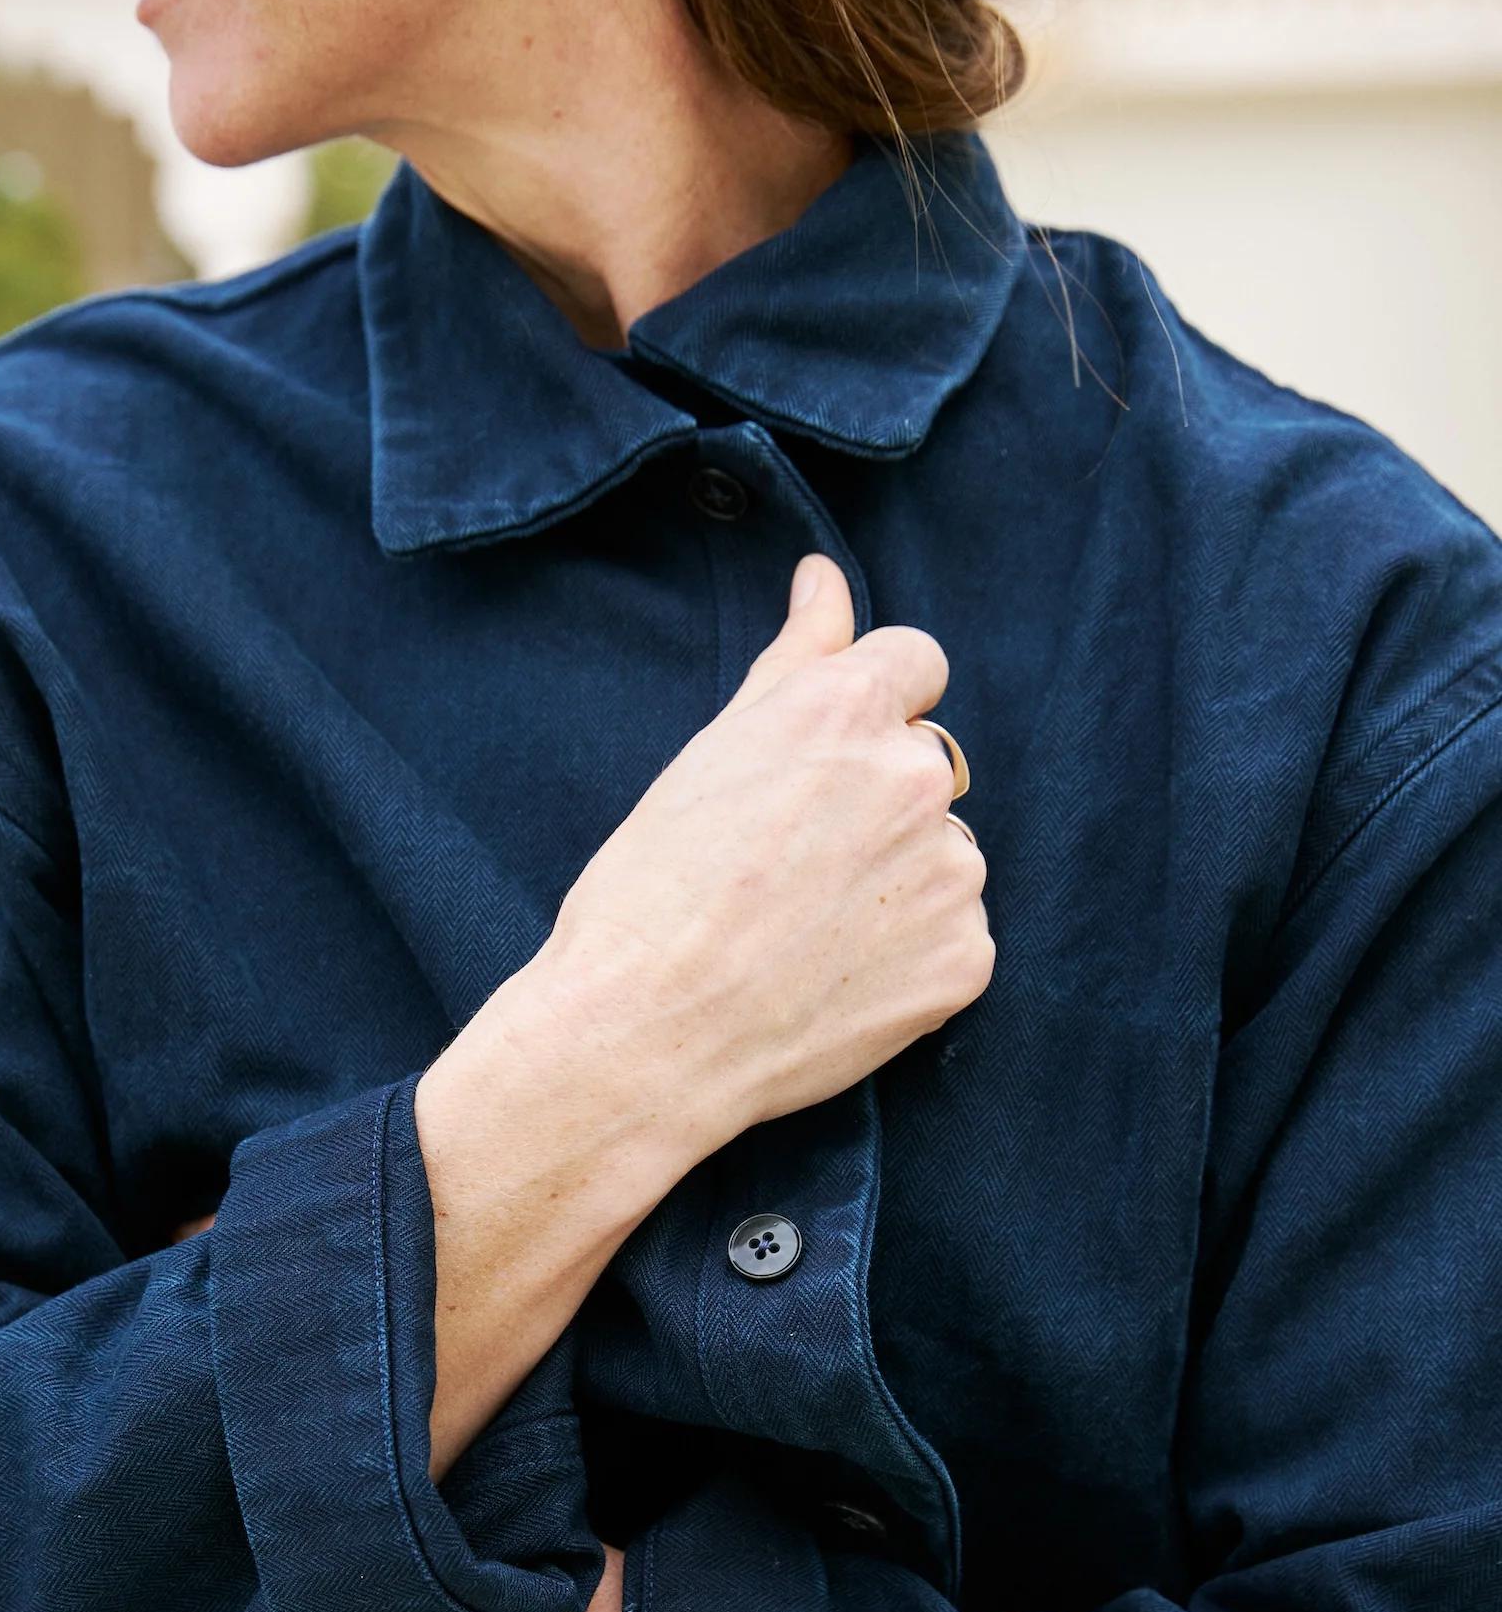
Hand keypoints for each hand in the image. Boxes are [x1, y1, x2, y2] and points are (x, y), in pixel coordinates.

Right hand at [518, 550, 993, 1159]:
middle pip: (924, 768)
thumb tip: (823, 579)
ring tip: (806, 931)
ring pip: (941, 856)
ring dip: (897, 880)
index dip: (869, 713)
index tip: (823, 765)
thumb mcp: (714, 751)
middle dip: (874, 804)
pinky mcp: (964, 961)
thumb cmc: (652, 890)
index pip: (917, 664)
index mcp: (851, 709)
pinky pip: (953, 938)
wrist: (647, 1033)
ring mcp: (950, 873)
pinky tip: (835, 978)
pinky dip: (910, 956)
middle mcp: (915, 778)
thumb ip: (795, 655)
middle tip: (789, 868)